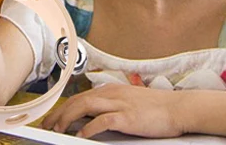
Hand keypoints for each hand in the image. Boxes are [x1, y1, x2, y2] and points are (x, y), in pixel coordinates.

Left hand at [42, 85, 186, 138]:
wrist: (178, 108)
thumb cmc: (156, 108)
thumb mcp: (128, 102)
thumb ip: (110, 107)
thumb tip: (91, 118)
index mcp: (110, 89)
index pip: (80, 96)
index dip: (63, 106)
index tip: (53, 116)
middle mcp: (111, 93)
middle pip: (77, 100)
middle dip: (59, 112)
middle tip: (47, 124)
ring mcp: (119, 103)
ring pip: (84, 106)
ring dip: (67, 118)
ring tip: (57, 129)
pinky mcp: (127, 117)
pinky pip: (102, 121)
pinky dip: (88, 128)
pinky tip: (79, 135)